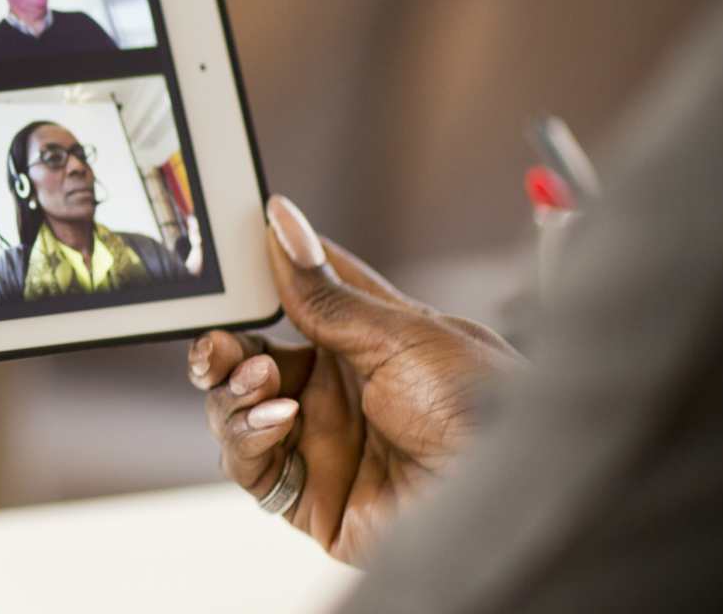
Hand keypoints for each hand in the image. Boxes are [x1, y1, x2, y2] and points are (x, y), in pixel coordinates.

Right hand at [189, 195, 521, 563]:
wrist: (506, 499)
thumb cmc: (481, 409)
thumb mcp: (402, 336)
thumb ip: (327, 293)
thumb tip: (283, 222)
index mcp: (368, 343)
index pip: (298, 298)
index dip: (259, 276)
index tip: (226, 257)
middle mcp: (339, 392)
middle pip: (251, 358)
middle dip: (223, 346)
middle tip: (216, 342)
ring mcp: (320, 444)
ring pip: (236, 407)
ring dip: (231, 389)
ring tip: (259, 381)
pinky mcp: (308, 497)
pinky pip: (247, 462)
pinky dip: (245, 434)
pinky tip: (277, 419)